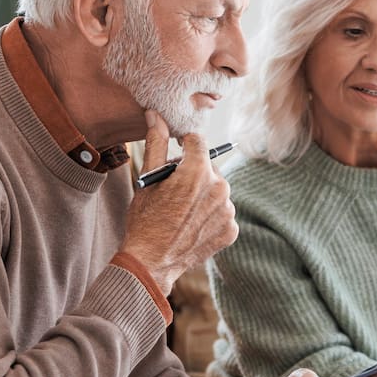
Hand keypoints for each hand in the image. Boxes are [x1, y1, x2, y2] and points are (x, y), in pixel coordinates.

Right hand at [118, 110, 237, 293]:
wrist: (151, 262)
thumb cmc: (145, 219)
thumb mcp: (147, 178)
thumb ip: (156, 143)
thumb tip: (155, 114)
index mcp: (198, 171)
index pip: (198, 141)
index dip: (184, 145)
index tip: (175, 155)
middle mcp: (220, 188)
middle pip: (208, 168)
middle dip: (193, 174)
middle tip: (173, 192)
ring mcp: (228, 211)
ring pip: (217, 191)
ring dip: (203, 196)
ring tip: (182, 211)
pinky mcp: (231, 230)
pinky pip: (223, 214)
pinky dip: (210, 217)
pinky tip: (192, 225)